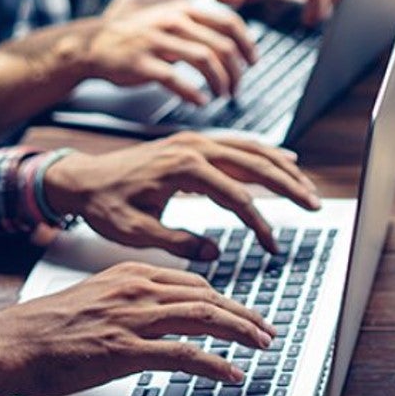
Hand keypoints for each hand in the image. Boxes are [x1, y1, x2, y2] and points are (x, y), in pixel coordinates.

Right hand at [0, 262, 276, 395]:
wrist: (8, 343)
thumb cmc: (46, 327)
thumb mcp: (97, 298)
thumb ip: (131, 299)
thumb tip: (161, 314)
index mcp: (131, 274)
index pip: (194, 283)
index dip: (226, 299)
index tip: (244, 313)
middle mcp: (137, 290)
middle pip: (208, 297)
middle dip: (244, 314)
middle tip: (266, 330)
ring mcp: (132, 319)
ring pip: (204, 318)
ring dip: (240, 332)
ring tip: (260, 345)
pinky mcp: (125, 349)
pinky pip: (184, 354)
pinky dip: (214, 364)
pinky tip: (231, 373)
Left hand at [43, 132, 320, 258]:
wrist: (80, 178)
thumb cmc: (104, 205)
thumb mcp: (135, 232)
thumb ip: (178, 242)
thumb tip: (214, 254)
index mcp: (182, 169)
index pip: (236, 197)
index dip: (259, 223)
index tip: (271, 245)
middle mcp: (194, 148)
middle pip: (256, 165)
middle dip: (289, 186)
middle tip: (314, 205)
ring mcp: (195, 142)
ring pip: (252, 151)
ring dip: (283, 169)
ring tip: (307, 188)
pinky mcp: (194, 144)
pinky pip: (240, 144)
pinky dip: (266, 153)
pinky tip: (285, 161)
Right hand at [83, 0, 257, 103]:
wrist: (93, 45)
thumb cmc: (138, 37)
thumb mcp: (171, 20)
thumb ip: (200, 27)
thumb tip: (234, 41)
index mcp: (184, 11)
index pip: (229, 22)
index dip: (247, 44)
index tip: (253, 62)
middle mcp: (173, 22)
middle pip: (222, 46)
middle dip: (236, 71)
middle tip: (237, 88)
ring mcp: (157, 41)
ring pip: (204, 60)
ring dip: (220, 82)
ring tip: (222, 96)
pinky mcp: (142, 63)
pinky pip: (175, 79)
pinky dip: (192, 93)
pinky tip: (200, 102)